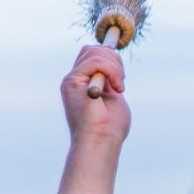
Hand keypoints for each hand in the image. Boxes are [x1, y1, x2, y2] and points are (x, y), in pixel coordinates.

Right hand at [56, 46, 129, 193]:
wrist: (101, 143)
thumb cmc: (110, 129)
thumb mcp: (113, 98)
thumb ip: (111, 81)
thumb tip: (115, 64)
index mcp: (82, 84)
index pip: (93, 55)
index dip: (111, 61)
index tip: (121, 83)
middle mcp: (74, 80)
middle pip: (92, 49)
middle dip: (113, 61)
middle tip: (121, 84)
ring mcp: (72, 81)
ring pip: (95, 53)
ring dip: (115, 67)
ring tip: (120, 87)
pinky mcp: (73, 82)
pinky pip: (96, 62)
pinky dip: (112, 71)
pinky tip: (117, 88)